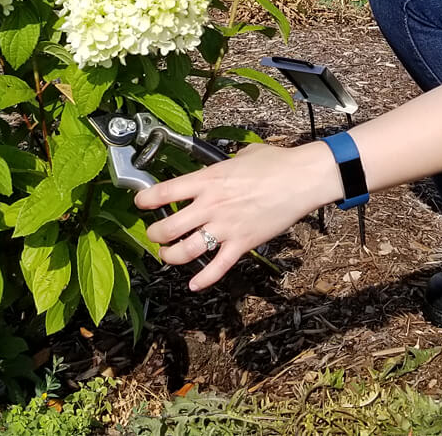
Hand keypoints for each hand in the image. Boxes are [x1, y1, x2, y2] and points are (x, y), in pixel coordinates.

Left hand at [135, 142, 340, 290]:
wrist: (302, 179)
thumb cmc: (275, 163)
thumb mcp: (241, 156)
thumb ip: (222, 166)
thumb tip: (218, 168)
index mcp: (207, 180)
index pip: (163, 192)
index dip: (145, 200)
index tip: (140, 203)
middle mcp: (210, 206)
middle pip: (167, 228)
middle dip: (154, 234)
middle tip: (154, 234)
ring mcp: (225, 227)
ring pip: (185, 251)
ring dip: (170, 256)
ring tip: (167, 255)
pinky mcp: (242, 244)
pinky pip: (217, 268)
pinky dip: (203, 280)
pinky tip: (194, 285)